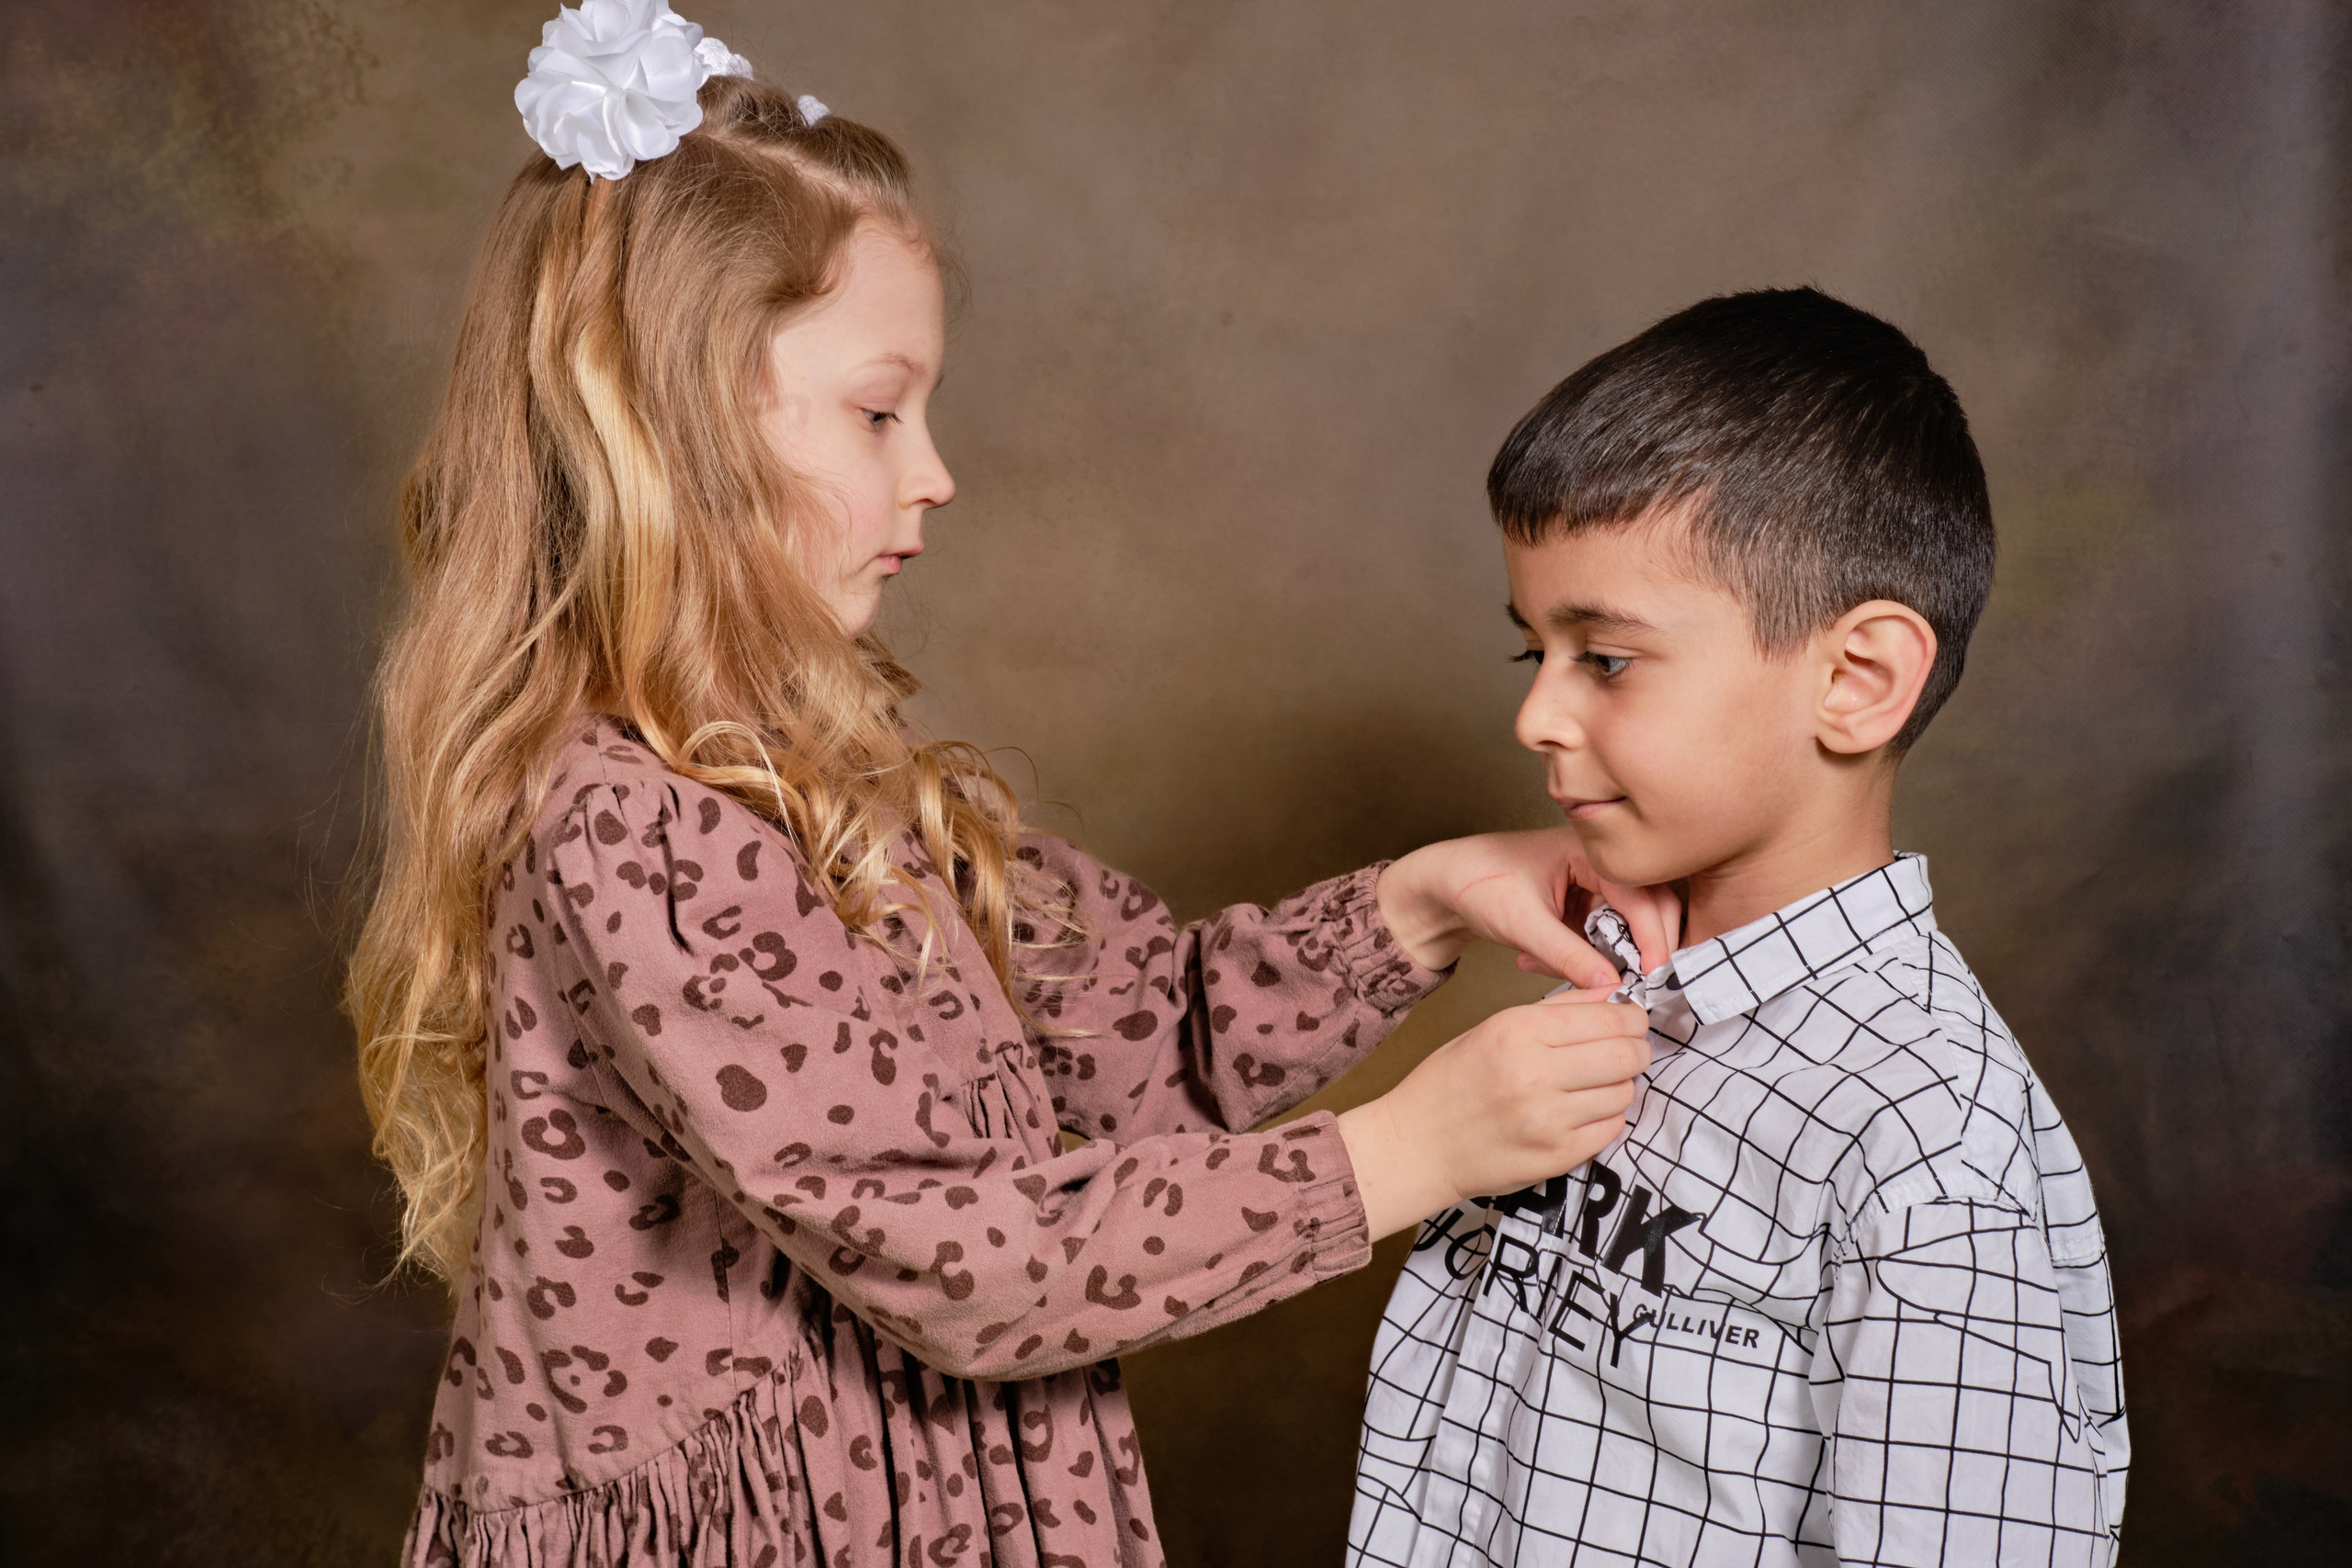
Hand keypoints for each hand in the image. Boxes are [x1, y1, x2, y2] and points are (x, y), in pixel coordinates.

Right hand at [1337, 989, 1650, 1239]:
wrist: (1417, 1145)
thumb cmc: (1452, 1080)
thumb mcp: (1495, 1027)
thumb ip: (1557, 1010)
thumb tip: (1614, 996)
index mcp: (1519, 1031)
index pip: (1610, 1017)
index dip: (1632, 1017)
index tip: (1629, 1021)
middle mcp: (1536, 1073)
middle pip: (1626, 1055)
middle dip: (1635, 1049)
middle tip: (1624, 1051)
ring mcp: (1549, 1119)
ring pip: (1624, 1092)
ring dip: (1617, 1085)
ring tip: (1592, 1083)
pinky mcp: (1557, 1156)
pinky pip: (1611, 1128)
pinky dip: (1604, 1116)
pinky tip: (1581, 1110)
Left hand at [1377, 827, 1680, 988]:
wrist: (1445, 885)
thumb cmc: (1478, 884)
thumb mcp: (1523, 924)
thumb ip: (1568, 955)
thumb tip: (1611, 986)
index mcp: (1588, 850)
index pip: (1642, 894)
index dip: (1653, 936)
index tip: (1654, 974)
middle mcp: (1599, 863)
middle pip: (1652, 906)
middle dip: (1642, 948)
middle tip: (1632, 983)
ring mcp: (1595, 885)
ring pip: (1630, 926)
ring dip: (1607, 957)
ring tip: (1560, 968)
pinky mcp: (1585, 907)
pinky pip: (1604, 938)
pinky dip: (1584, 958)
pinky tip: (1535, 960)